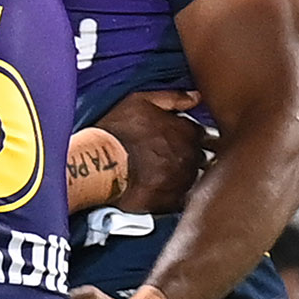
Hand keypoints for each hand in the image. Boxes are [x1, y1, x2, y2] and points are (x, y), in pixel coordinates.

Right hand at [95, 90, 208, 213]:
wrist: (99, 164)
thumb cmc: (117, 131)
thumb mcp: (139, 101)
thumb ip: (173, 98)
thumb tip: (197, 97)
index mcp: (186, 132)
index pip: (198, 133)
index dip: (184, 135)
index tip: (172, 137)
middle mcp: (190, 156)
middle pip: (198, 156)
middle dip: (184, 155)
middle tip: (162, 155)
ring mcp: (183, 180)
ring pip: (192, 177)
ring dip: (180, 174)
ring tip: (158, 172)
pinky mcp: (172, 201)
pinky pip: (182, 198)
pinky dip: (174, 193)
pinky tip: (158, 187)